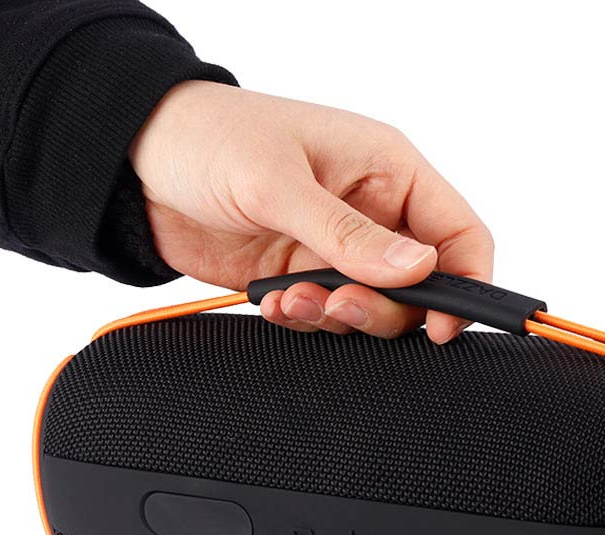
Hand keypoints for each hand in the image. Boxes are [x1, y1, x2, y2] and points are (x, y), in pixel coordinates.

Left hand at [129, 81, 493, 342]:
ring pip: (373, 308)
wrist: (139, 162)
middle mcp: (372, 213)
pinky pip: (325, 315)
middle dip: (383, 309)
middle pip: (419, 287)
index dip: (465, 284)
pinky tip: (271, 298)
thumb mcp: (279, 182)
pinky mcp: (303, 274)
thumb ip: (349, 234)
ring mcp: (337, 249)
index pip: (460, 234)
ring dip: (335, 316)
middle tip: (338, 305)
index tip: (440, 326)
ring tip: (289, 296)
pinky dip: (302, 318)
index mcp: (389, 171)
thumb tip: (419, 269)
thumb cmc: (209, 138)